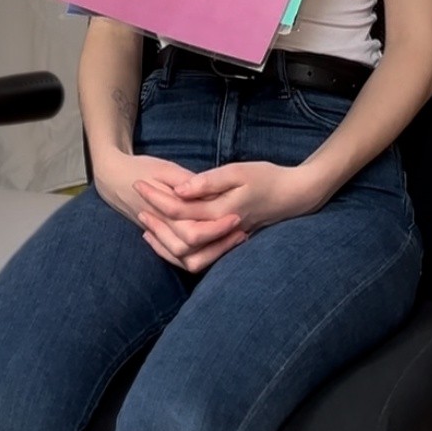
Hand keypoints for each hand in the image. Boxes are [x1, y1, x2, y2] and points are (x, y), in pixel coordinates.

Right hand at [95, 148, 243, 262]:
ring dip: (212, 252)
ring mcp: (161, 236)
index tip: (236, 216)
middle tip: (241, 229)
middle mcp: (162, 230)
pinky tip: (217, 245)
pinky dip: (198, 255)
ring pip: (186, 259)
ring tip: (235, 238)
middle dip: (219, 244)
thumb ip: (186, 181)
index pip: (193, 232)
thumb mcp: (165, 168)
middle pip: (191, 251)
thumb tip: (210, 191)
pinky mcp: (162, 237)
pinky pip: (180, 256)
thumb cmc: (141, 169)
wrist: (113, 177)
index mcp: (164, 213)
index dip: (217, 228)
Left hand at [135, 160, 317, 271]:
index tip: (140, 182)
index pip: (179, 210)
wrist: (295, 196)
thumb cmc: (268, 178)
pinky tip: (165, 237)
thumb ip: (210, 182)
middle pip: (178, 238)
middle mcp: (221, 233)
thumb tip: (181, 189)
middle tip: (137, 199)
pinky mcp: (225, 245)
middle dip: (154, 220)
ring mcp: (224, 242)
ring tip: (145, 223)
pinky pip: (197, 258)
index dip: (157, 197)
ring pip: (186, 257)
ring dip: (163, 241)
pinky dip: (177, 251)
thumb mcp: (240, 171)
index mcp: (222, 212)